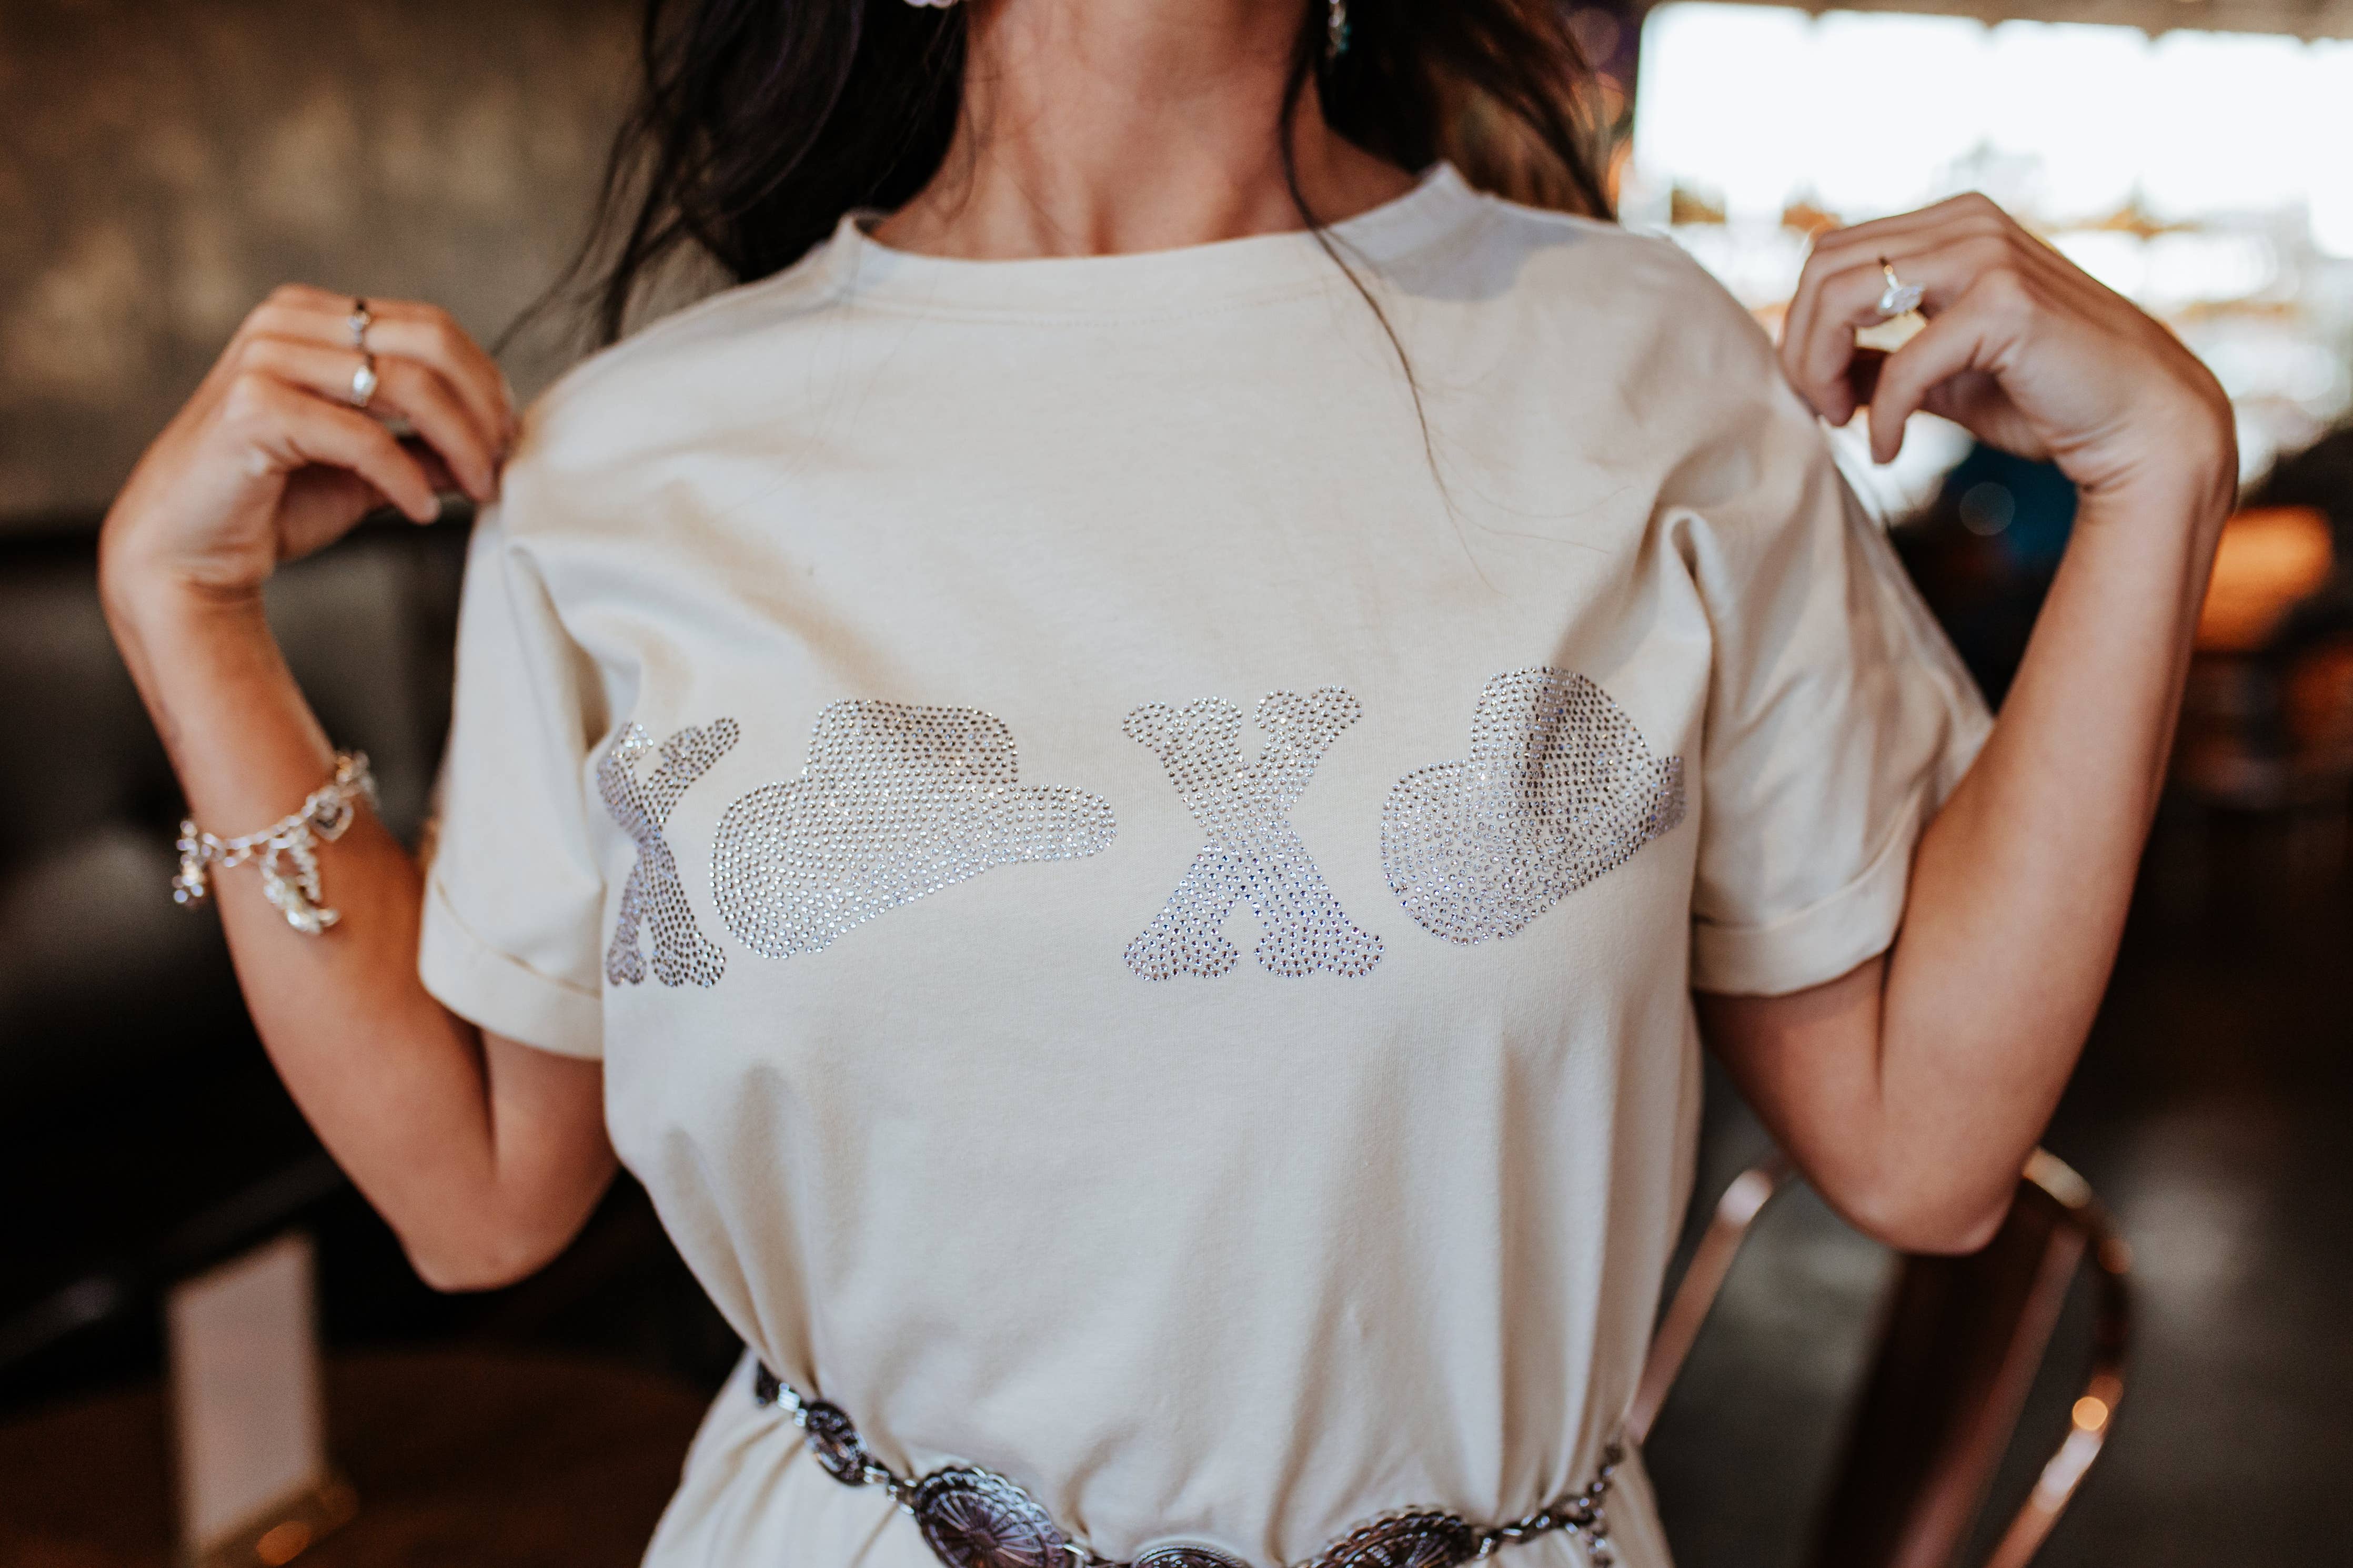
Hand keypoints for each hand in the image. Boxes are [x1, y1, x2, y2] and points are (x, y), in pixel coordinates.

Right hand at [101, 285, 513, 607]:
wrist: (187, 553)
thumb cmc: (273, 505)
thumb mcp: (366, 468)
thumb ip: (422, 445)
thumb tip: (495, 445)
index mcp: (312, 317)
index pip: (429, 327)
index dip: (484, 382)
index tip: (508, 438)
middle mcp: (285, 323)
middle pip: (428, 345)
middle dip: (482, 409)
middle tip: (501, 464)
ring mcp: (264, 358)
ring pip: (405, 384)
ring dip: (459, 444)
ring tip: (477, 489)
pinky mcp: (253, 407)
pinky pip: (364, 436)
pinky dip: (407, 478)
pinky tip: (423, 511)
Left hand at [1779, 194, 2235, 510]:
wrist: (2142, 425)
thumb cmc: (2044, 401)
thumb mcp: (1942, 378)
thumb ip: (1879, 362)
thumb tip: (1815, 371)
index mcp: (1953, 227)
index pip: (1833, 254)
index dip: (1803, 325)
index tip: (1817, 390)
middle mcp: (1968, 224)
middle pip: (1824, 267)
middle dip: (1801, 346)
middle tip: (1819, 410)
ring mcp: (1988, 254)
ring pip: (1843, 294)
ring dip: (1820, 368)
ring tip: (1839, 422)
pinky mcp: (2006, 303)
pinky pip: (1902, 361)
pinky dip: (1881, 415)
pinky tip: (1887, 449)